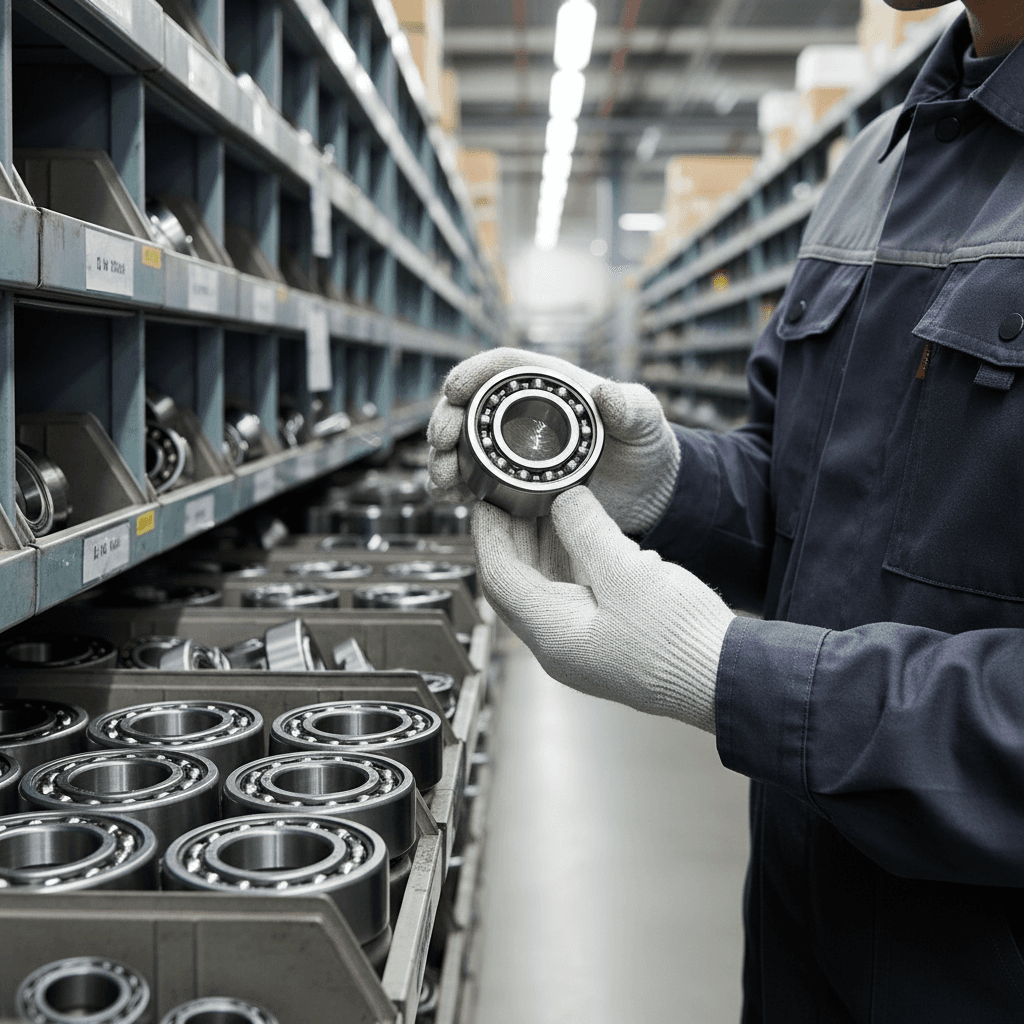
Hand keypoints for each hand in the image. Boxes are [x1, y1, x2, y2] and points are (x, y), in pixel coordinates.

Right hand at [428, 348, 679, 535]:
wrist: (648, 492)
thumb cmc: (647, 445)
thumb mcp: (645, 420)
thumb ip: (631, 406)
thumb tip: (606, 395)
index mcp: (549, 385)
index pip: (500, 368)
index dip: (472, 374)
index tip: (454, 390)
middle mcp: (523, 413)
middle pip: (471, 407)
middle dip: (446, 419)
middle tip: (441, 441)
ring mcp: (513, 449)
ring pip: (463, 445)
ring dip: (443, 458)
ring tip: (440, 478)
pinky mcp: (511, 483)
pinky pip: (472, 481)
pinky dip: (453, 486)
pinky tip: (445, 496)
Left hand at [472, 486, 734, 731]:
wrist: (725, 680)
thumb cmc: (678, 641)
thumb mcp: (626, 571)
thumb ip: (587, 530)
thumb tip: (564, 499)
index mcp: (552, 633)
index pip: (499, 576)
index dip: (488, 532)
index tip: (485, 500)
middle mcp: (559, 646)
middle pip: (517, 583)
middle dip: (511, 537)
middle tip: (510, 497)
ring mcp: (584, 647)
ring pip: (546, 589)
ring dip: (541, 548)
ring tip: (543, 507)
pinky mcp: (608, 642)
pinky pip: (574, 596)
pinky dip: (569, 562)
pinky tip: (583, 537)